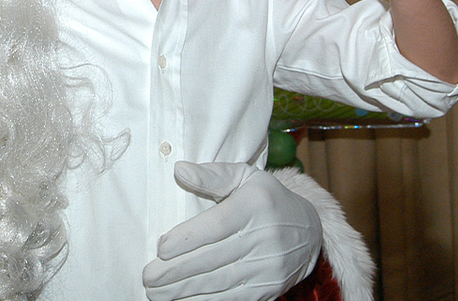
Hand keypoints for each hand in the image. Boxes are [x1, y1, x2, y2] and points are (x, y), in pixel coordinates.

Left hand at [142, 161, 320, 300]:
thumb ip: (212, 175)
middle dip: (177, 272)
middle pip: (214, 259)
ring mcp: (269, 267)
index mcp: (255, 205)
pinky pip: (232, 298)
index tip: (161, 249)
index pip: (217, 226)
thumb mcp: (244, 177)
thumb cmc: (266, 198)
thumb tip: (180, 169)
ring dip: (184, 291)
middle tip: (148, 278)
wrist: (309, 232)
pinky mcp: (269, 289)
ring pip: (220, 283)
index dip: (187, 239)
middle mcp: (265, 238)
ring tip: (157, 293)